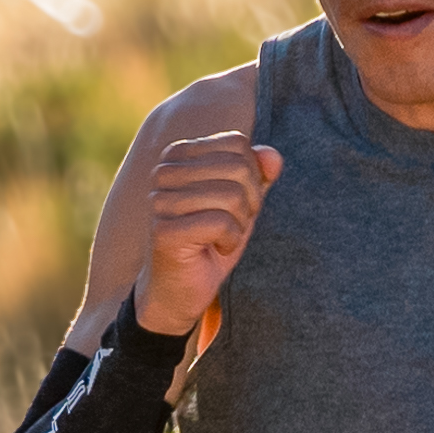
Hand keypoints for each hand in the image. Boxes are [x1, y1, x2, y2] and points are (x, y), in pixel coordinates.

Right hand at [134, 133, 283, 338]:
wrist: (182, 289)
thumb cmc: (212, 241)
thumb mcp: (243, 203)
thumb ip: (258, 175)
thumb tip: (273, 156)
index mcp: (179, 155)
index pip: (237, 143)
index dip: (252, 175)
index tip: (236, 202)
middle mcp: (163, 171)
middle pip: (238, 166)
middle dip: (249, 201)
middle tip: (232, 224)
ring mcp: (160, 200)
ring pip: (232, 195)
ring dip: (239, 224)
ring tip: (220, 237)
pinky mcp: (164, 230)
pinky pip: (221, 222)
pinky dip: (230, 240)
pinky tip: (214, 249)